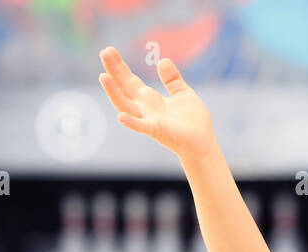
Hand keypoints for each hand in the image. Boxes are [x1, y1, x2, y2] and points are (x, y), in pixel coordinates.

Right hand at [98, 47, 215, 160]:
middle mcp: (145, 109)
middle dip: (114, 71)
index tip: (109, 50)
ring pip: (126, 106)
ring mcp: (149, 120)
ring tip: (103, 77)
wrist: (204, 144)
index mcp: (150, 99)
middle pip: (124, 88)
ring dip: (114, 92)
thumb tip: (163, 60)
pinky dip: (131, 123)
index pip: (130, 80)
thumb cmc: (193, 121)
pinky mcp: (159, 132)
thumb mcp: (184, 94)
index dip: (119, 66)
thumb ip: (173, 79)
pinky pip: (142, 127)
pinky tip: (120, 117)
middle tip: (104, 52)